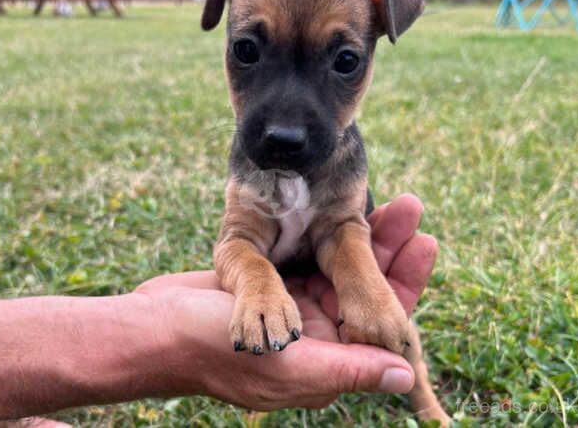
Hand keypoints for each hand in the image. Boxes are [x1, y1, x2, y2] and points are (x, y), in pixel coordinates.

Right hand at [134, 193, 435, 409]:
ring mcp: (291, 308)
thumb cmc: (209, 349)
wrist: (152, 329)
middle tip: (410, 206)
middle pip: (362, 288)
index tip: (425, 241)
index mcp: (324, 359)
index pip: (377, 322)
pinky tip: (340, 210)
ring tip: (389, 202)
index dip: (404, 283)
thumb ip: (346, 368)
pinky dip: (327, 234)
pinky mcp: (270, 285)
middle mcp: (314, 334)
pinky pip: (309, 258)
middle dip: (388, 248)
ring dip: (363, 236)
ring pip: (339, 268)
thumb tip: (406, 376)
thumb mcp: (285, 363)